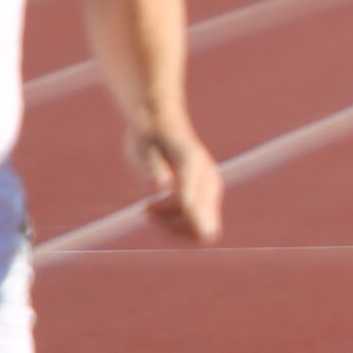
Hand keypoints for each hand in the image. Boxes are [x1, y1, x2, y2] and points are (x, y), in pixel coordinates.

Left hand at [131, 127, 223, 241]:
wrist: (164, 125)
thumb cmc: (148, 136)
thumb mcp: (142, 147)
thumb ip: (152, 165)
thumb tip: (161, 184)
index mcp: (193, 164)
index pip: (195, 201)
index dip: (183, 220)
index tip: (158, 220)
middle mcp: (208, 179)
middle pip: (201, 222)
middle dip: (173, 225)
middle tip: (146, 209)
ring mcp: (211, 189)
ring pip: (201, 228)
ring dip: (172, 226)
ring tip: (146, 208)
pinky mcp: (208, 197)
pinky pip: (199, 225)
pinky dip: (177, 225)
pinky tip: (156, 210)